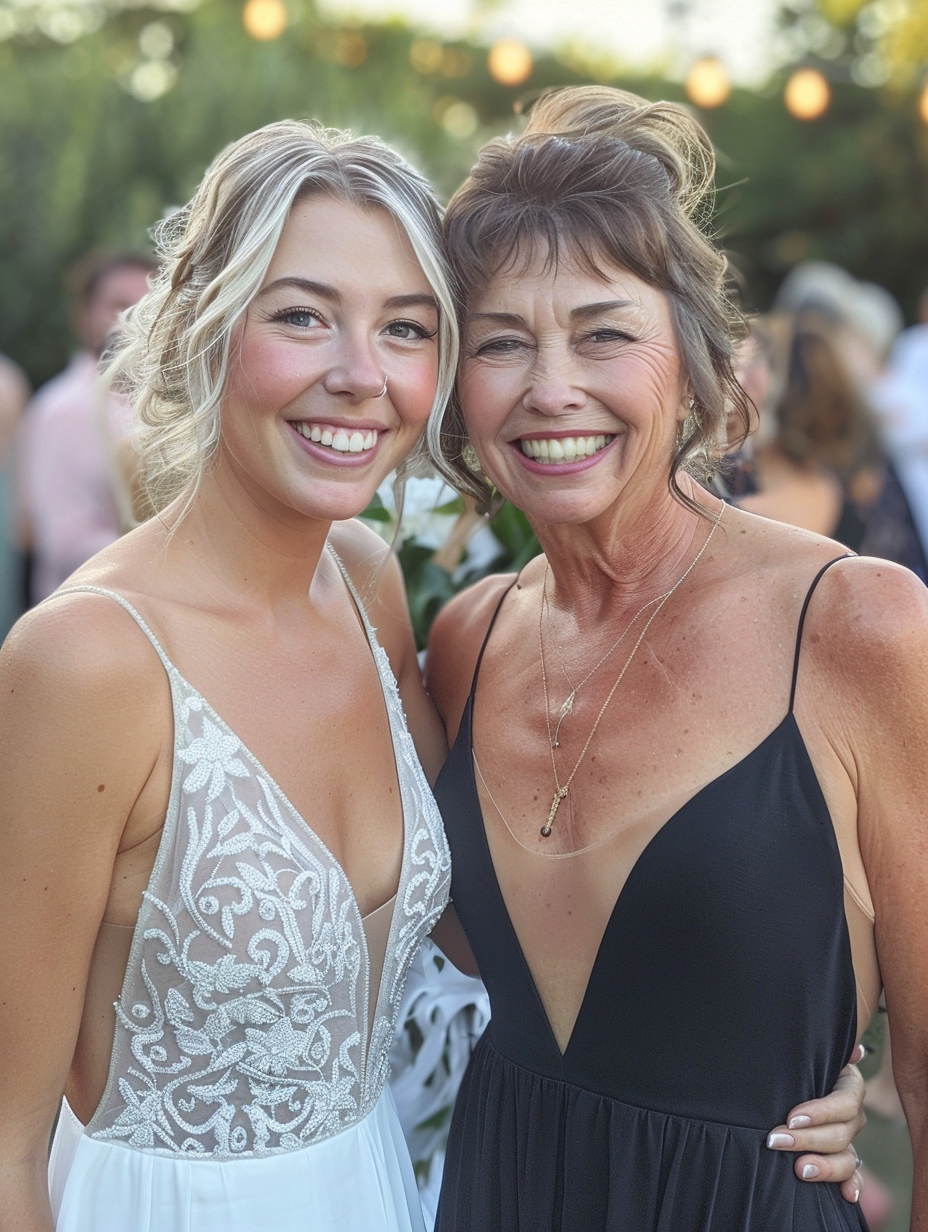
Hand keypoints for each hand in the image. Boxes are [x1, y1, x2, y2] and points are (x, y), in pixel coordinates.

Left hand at [766, 1046, 865, 1203]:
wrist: (780, 1084)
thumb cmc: (789, 1066)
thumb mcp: (799, 1057)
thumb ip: (814, 1052)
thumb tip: (854, 1050)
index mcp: (847, 1084)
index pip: (845, 1102)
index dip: (821, 1113)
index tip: (791, 1117)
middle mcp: (852, 1113)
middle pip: (841, 1133)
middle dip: (806, 1139)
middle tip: (775, 1140)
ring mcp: (847, 1139)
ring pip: (846, 1158)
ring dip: (824, 1166)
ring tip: (799, 1169)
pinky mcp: (841, 1160)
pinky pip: (853, 1176)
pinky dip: (851, 1186)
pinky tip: (846, 1195)